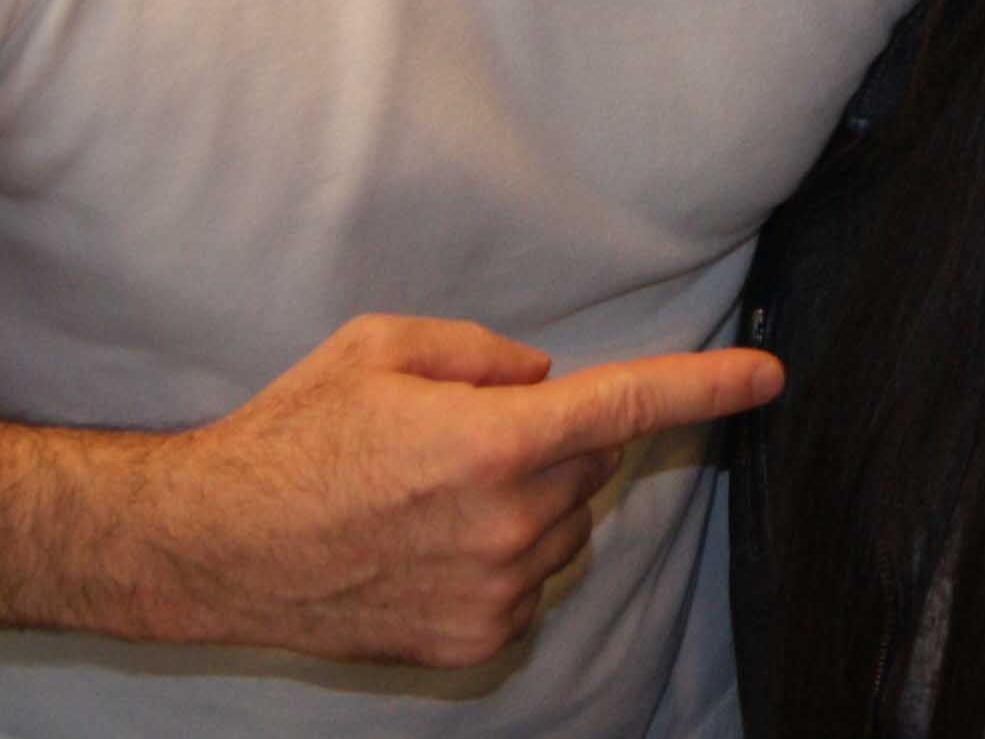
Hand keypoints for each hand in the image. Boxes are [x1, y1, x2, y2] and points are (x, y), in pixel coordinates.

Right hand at [145, 314, 781, 664]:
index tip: (766, 377)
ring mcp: (497, 590)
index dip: (707, 388)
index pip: (628, 405)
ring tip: (434, 491)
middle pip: (595, 463)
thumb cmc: (293, 434)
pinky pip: (532, 578)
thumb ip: (483, 353)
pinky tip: (430, 540)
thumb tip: (543, 380)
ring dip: (534, 498)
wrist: (217, 547)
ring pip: (567, 524)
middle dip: (562, 436)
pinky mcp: (478, 637)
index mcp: (493, 441)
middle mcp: (510, 523)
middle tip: (474, 430)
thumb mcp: (381, 347)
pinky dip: (506, 551)